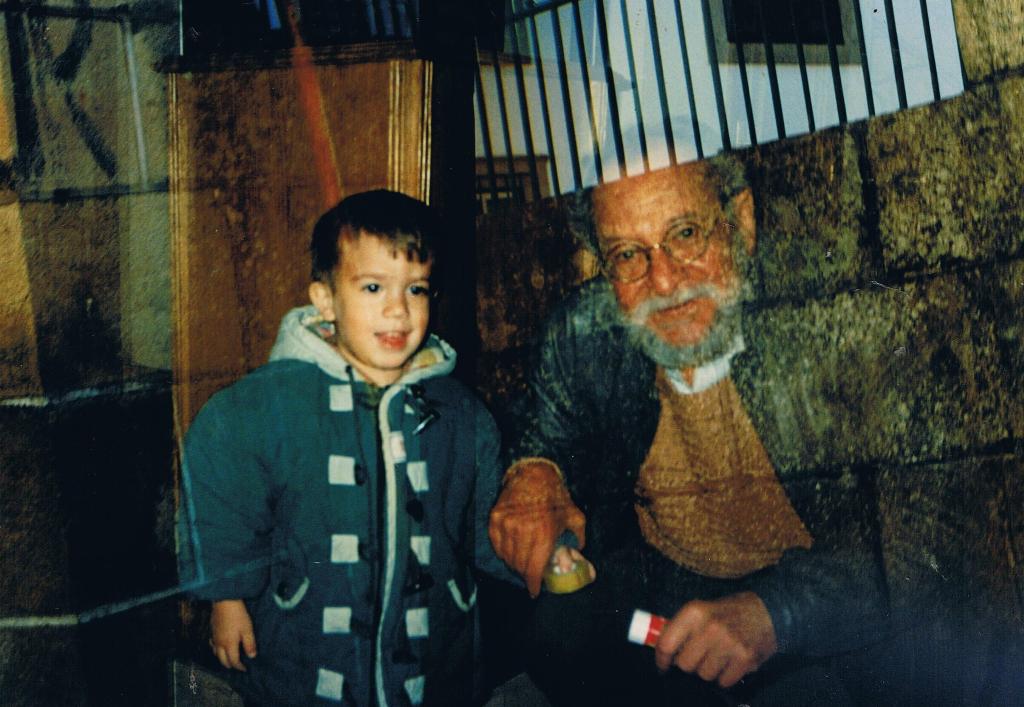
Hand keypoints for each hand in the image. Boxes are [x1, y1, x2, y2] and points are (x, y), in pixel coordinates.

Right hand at [210, 599, 256, 670]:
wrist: (225, 601)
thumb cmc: (238, 615)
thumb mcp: (248, 629)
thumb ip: (249, 644)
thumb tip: (252, 656)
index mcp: (229, 645)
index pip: (233, 661)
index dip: (239, 667)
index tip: (245, 669)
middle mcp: (220, 644)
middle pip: (223, 660)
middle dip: (230, 665)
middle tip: (237, 666)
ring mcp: (214, 637)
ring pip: (216, 654)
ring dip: (222, 659)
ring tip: (229, 658)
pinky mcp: (212, 631)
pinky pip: (212, 645)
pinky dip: (216, 650)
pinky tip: (220, 646)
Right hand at [488, 459, 585, 596]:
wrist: (533, 473)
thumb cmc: (555, 497)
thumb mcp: (574, 517)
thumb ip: (578, 540)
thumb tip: (578, 558)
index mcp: (543, 533)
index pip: (533, 569)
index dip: (533, 584)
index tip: (534, 590)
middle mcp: (521, 531)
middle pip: (519, 566)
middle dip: (526, 574)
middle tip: (531, 575)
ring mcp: (505, 524)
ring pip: (507, 557)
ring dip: (514, 564)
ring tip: (523, 563)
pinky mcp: (495, 519)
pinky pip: (497, 545)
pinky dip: (503, 552)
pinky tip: (512, 551)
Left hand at [654, 592, 776, 687]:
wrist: (769, 611)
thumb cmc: (730, 612)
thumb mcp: (702, 609)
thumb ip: (682, 627)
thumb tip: (660, 648)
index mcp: (694, 612)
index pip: (666, 644)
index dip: (662, 659)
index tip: (664, 666)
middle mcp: (710, 627)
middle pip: (684, 664)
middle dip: (690, 663)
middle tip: (700, 655)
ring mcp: (729, 644)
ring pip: (703, 675)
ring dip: (709, 670)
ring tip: (719, 655)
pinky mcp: (745, 658)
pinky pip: (723, 681)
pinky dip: (726, 676)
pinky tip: (731, 662)